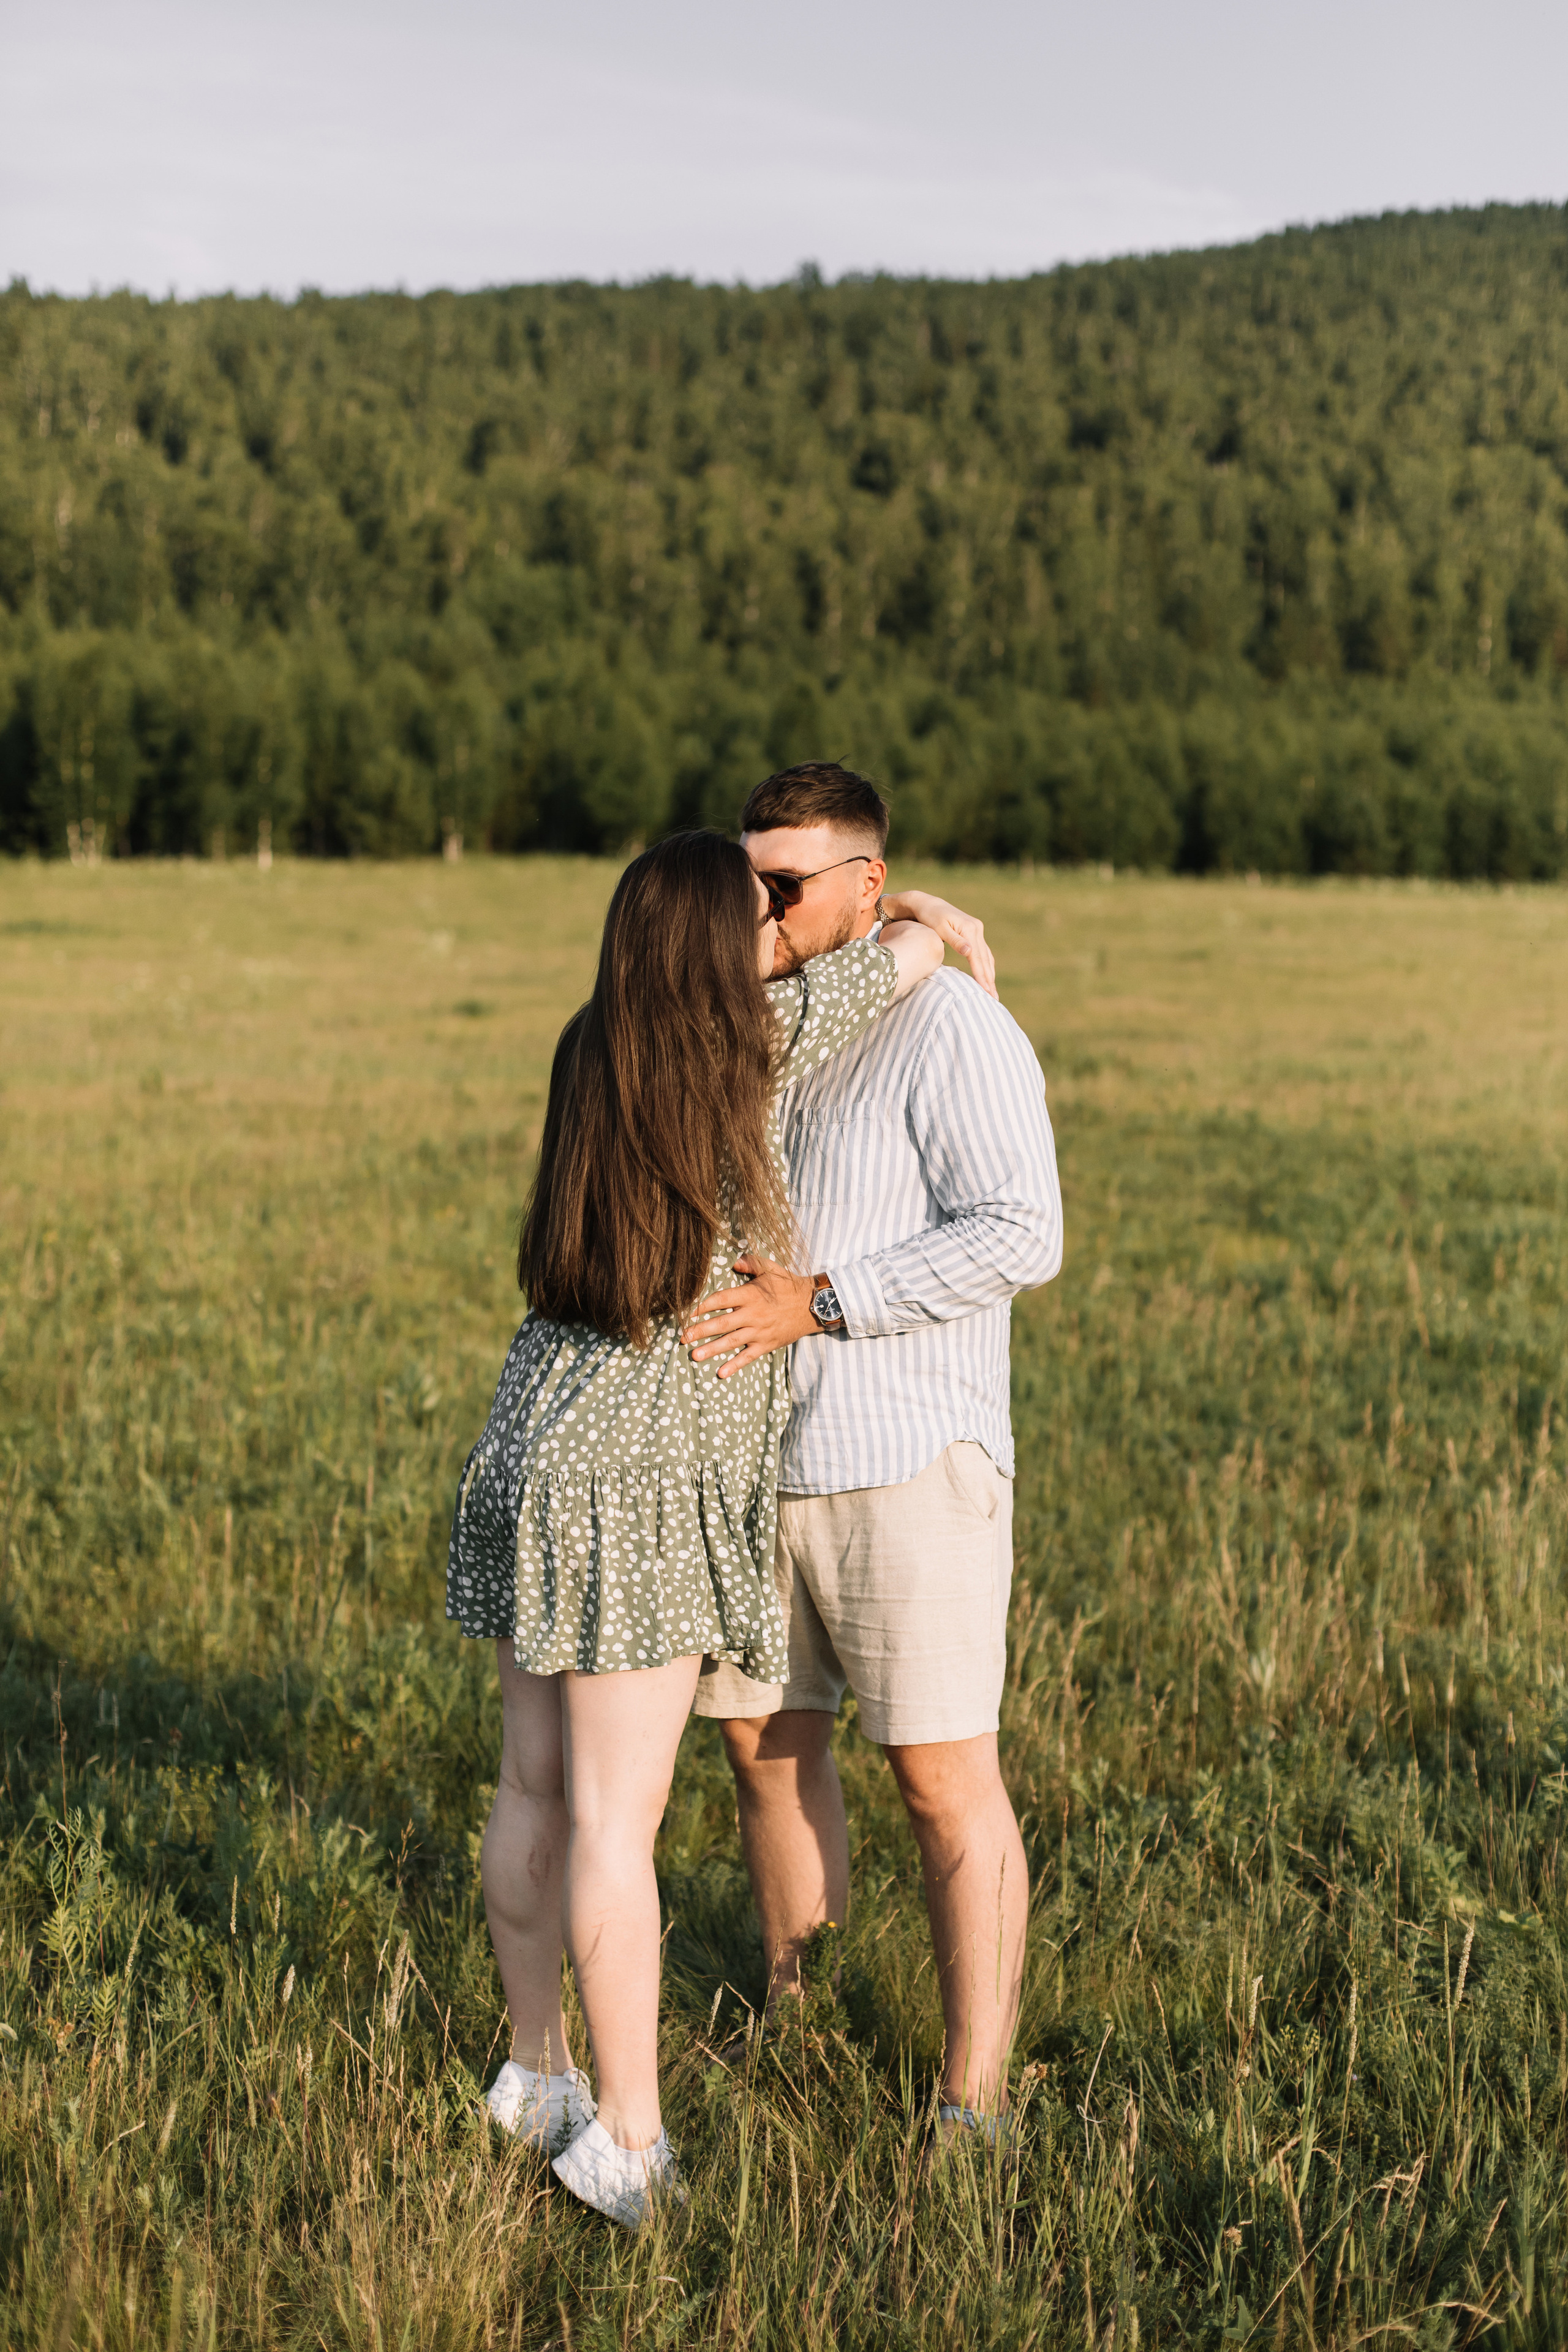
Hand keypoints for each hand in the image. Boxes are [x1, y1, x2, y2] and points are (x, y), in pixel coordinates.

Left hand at [681, 1256, 818, 1375]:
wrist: (812, 1305)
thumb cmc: (788, 1285)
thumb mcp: (771, 1268)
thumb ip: (751, 1263)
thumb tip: (734, 1261)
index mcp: (751, 1295)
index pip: (721, 1300)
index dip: (702, 1306)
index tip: (687, 1312)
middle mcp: (753, 1314)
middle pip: (722, 1324)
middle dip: (700, 1331)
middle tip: (683, 1338)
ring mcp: (759, 1331)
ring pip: (731, 1341)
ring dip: (712, 1349)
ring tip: (694, 1356)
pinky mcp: (767, 1344)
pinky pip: (748, 1356)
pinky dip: (735, 1365)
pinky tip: (721, 1373)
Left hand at [879, 891, 997, 996]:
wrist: (926, 903)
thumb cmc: (929, 917)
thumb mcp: (939, 928)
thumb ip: (955, 941)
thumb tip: (969, 951)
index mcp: (970, 928)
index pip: (977, 957)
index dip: (982, 975)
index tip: (985, 991)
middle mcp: (976, 928)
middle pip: (985, 958)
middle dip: (989, 979)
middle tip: (994, 998)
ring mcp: (976, 930)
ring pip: (986, 956)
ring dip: (990, 974)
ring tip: (992, 992)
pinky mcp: (973, 932)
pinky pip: (982, 952)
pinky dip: (986, 965)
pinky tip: (988, 976)